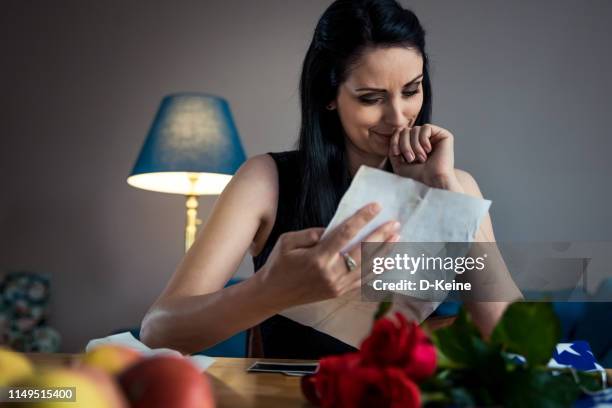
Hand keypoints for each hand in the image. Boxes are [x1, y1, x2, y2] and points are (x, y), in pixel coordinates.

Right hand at [257, 203, 399, 308]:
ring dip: (385, 252)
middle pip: (363, 251)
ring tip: (398, 238)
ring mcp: (337, 286)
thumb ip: (310, 234)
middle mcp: (331, 273)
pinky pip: (364, 281)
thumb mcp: (287, 242)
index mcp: (318, 258)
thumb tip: (331, 229)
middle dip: (381, 235)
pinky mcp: (339, 293)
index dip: (362, 218)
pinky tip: (389, 261)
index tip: (376, 206)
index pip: (345, 234)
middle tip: (395, 222)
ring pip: (368, 268)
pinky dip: (378, 271)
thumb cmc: (278, 265)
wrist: (272, 294)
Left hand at [388, 124, 456, 187]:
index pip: (400, 133)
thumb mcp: (399, 164)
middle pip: (406, 130)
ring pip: (415, 129)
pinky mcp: (443, 135)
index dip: (395, 140)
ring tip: (421, 158)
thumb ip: (394, 148)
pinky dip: (423, 140)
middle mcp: (424, 139)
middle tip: (410, 158)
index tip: (396, 153)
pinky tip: (428, 150)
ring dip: (414, 145)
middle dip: (404, 144)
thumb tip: (396, 130)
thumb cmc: (418, 176)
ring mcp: (434, 137)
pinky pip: (426, 128)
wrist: (433, 180)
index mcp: (414, 144)